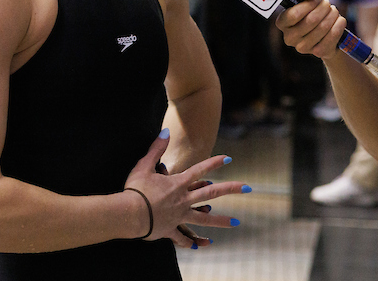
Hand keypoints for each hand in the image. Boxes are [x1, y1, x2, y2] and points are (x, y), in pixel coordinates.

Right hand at [124, 130, 250, 247]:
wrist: (129, 214)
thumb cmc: (135, 189)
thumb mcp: (144, 165)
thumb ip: (156, 149)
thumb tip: (165, 132)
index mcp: (178, 183)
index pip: (200, 170)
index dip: (214, 163)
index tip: (229, 159)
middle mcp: (183, 199)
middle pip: (211, 193)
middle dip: (231, 189)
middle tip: (248, 188)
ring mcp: (179, 216)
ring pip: (204, 218)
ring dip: (221, 220)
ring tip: (236, 223)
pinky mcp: (171, 229)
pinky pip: (183, 237)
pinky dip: (191, 241)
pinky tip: (200, 246)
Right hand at [273, 0, 346, 58]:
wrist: (327, 32)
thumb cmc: (315, 11)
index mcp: (283, 23)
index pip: (294, 15)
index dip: (308, 5)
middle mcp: (289, 38)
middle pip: (311, 20)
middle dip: (323, 8)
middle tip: (328, 4)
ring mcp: (303, 48)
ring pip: (323, 27)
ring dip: (332, 15)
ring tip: (334, 11)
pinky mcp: (318, 53)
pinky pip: (332, 35)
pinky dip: (339, 24)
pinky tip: (340, 20)